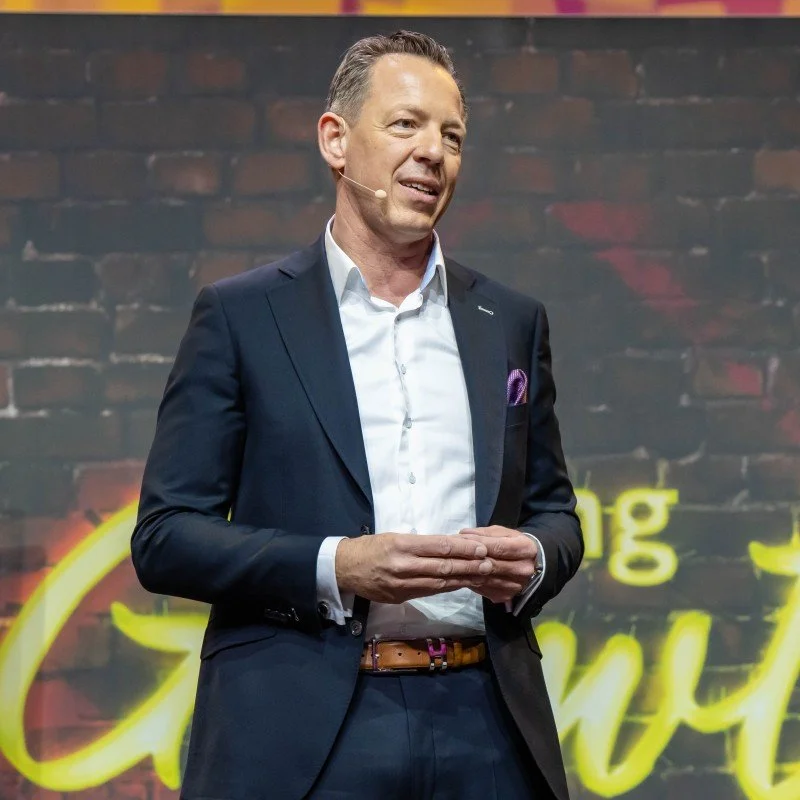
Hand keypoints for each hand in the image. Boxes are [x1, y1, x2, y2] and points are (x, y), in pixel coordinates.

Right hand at [335, 533, 493, 603]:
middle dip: (468, 566)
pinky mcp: (400, 597)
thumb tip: (450, 545)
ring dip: (462, 579)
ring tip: (480, 575)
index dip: (463, 549)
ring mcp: (402, 584)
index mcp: (402, 545)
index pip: (439, 546)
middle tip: (489, 563)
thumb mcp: (394, 537)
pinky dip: (447, 588)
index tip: (481, 548)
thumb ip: (420, 544)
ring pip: (439, 583)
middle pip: (443, 567)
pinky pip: (428, 592)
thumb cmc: (371, 547)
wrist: (345, 568)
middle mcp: (403, 566)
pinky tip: (460, 584)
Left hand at [458, 526, 538, 603]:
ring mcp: (514, 585)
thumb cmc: (515, 544)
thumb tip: (463, 534)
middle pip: (490, 565)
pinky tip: (460, 574)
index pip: (498, 547)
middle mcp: (523, 569)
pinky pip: (482, 588)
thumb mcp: (504, 533)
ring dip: (466, 571)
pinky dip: (470, 580)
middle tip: (451, 552)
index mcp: (525, 549)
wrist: (535, 564)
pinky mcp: (505, 596)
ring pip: (484, 578)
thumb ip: (484, 533)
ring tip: (452, 562)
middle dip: (469, 558)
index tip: (460, 540)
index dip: (477, 544)